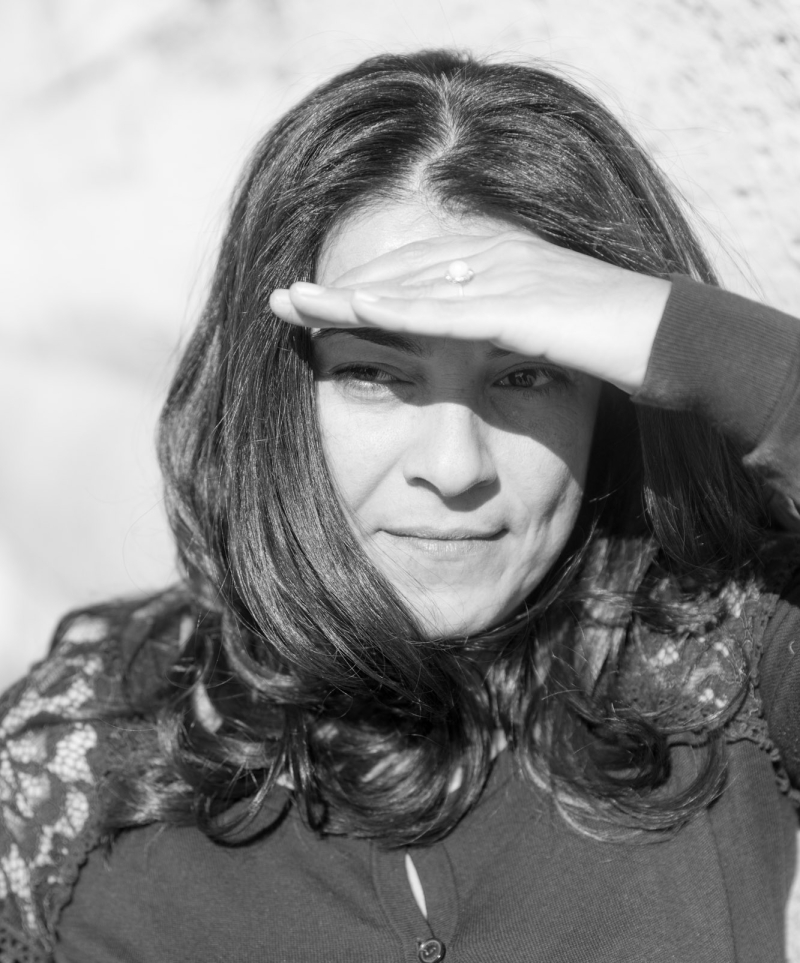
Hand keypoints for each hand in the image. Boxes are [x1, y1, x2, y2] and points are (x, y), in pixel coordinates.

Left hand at [268, 233, 671, 393]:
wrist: (673, 340)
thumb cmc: (615, 344)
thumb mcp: (545, 339)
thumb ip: (504, 338)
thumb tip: (473, 361)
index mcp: (499, 265)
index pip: (417, 271)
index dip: (362, 286)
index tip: (314, 303)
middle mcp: (496, 260)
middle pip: (401, 270)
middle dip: (338, 286)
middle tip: (280, 299)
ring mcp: (508, 277)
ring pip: (411, 283)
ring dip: (348, 294)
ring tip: (292, 303)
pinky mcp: (521, 305)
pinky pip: (446, 307)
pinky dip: (396, 307)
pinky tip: (353, 309)